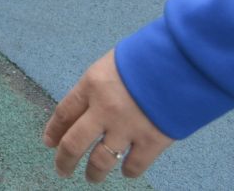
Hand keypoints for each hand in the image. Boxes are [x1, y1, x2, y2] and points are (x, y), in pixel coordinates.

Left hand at [43, 50, 173, 183]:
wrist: (184, 60)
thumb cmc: (148, 55)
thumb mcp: (112, 63)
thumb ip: (98, 87)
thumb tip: (87, 108)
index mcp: (91, 85)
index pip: (64, 113)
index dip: (54, 131)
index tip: (49, 143)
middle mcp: (104, 109)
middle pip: (74, 143)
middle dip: (64, 160)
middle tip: (62, 170)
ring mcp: (127, 127)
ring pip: (101, 160)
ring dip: (94, 173)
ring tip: (91, 178)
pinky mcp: (152, 141)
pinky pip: (134, 165)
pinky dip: (128, 171)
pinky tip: (125, 172)